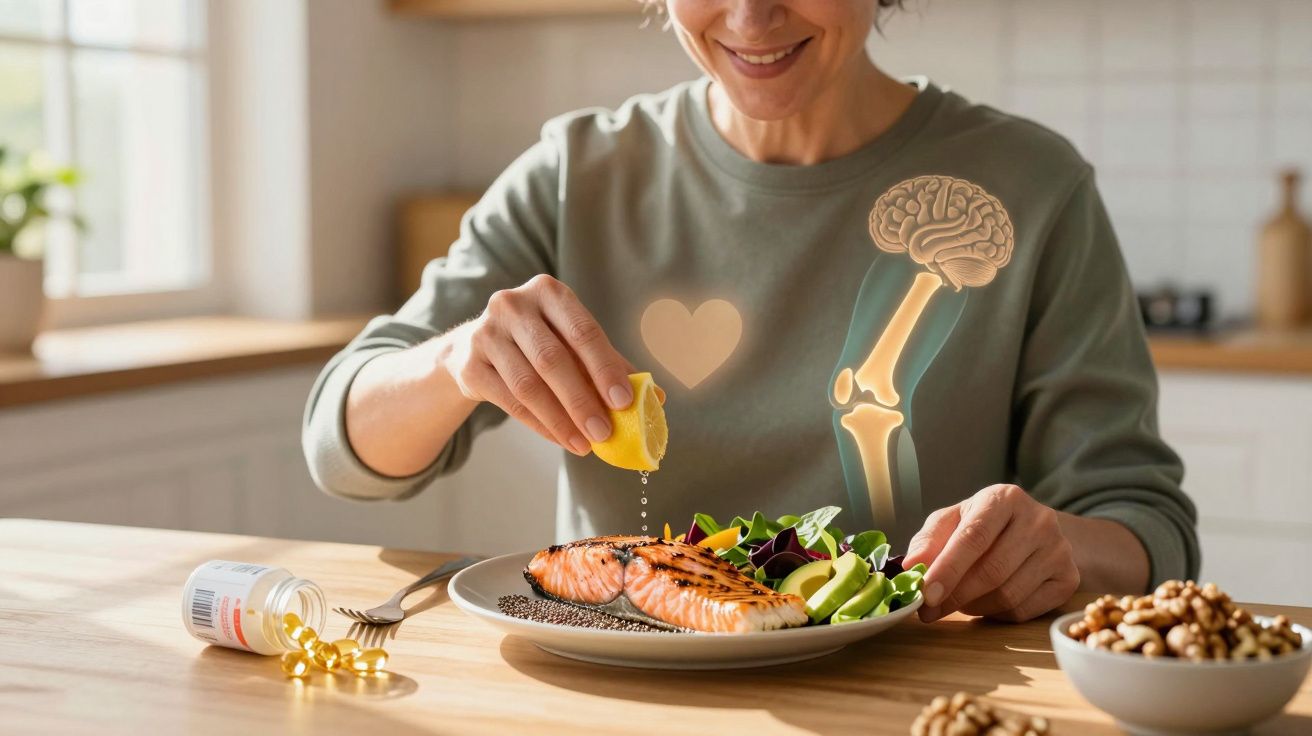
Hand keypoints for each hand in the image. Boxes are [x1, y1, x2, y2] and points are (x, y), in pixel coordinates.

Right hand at [444, 274, 635, 455]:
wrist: (474, 348)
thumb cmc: (538, 342)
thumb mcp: (572, 343)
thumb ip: (609, 364)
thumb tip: (655, 396)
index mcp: (548, 291)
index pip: (583, 331)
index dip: (605, 367)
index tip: (624, 402)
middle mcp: (512, 305)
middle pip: (553, 359)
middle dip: (583, 400)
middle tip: (605, 432)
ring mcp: (485, 333)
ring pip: (529, 384)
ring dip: (561, 419)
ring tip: (585, 444)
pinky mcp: (469, 363)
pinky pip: (509, 401)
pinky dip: (539, 424)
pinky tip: (561, 439)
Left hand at [905, 484, 1079, 622]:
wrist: (1032, 531)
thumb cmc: (983, 526)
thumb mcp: (952, 521)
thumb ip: (928, 540)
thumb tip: (911, 567)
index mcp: (1004, 498)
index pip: (974, 537)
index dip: (947, 569)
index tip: (925, 593)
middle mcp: (1039, 520)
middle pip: (992, 570)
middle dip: (955, 596)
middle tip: (928, 611)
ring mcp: (1059, 550)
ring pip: (1008, 595)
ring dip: (974, 607)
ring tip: (958, 602)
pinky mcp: (1068, 579)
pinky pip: (1024, 610)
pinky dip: (996, 614)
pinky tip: (984, 603)